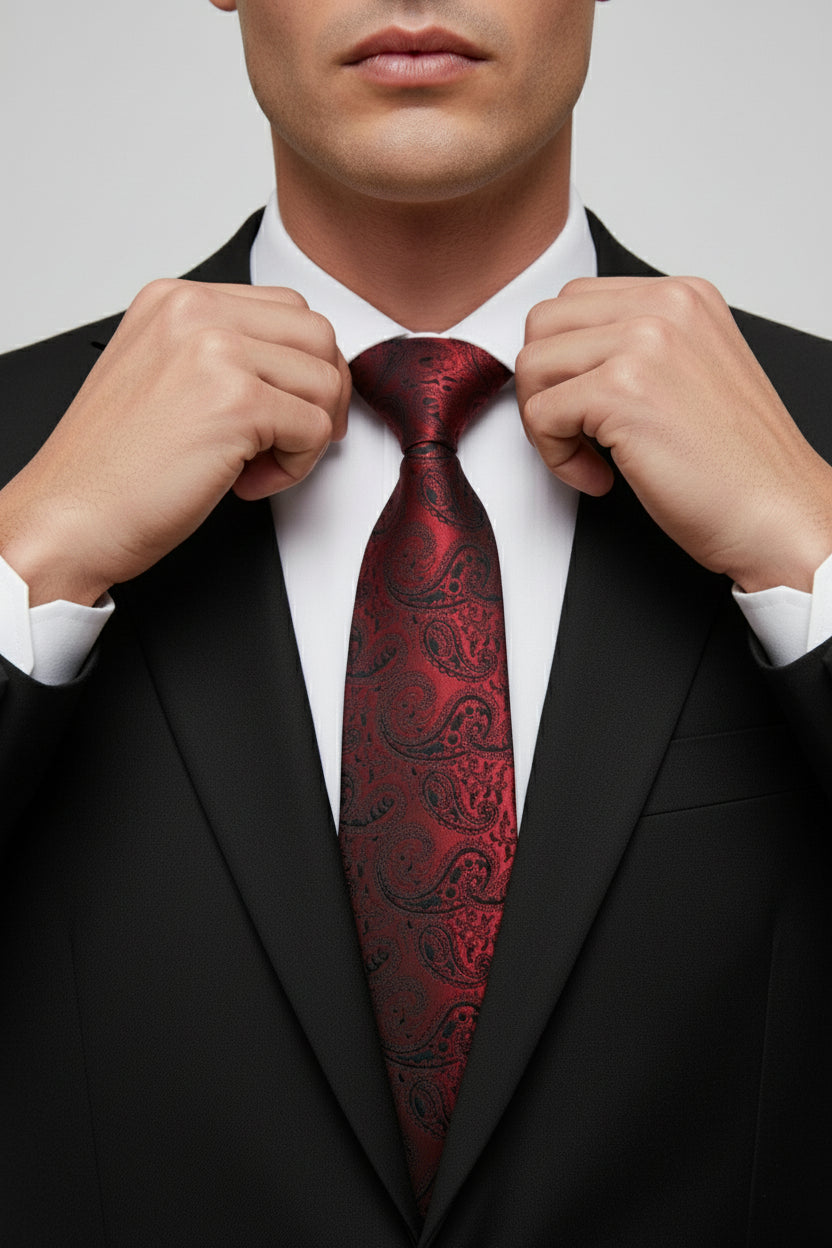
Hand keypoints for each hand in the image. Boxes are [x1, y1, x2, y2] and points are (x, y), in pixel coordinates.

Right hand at [0, 280, 350, 604]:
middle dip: (320, 396)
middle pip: (317, 336)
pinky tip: (246, 482)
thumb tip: (297, 367)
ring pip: (325, 381)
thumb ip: (222, 354)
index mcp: (176, 298)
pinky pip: (315, 428)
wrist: (70, 515)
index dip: (301, 368)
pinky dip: (296, 467)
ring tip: (257, 464)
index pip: (286, 309)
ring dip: (308, 435)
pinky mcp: (236, 401)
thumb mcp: (163, 375)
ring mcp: (216, 350)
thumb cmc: (113, 466)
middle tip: (290, 441)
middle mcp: (195, 311)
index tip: (286, 410)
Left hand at [515, 276, 831, 591]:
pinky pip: (540, 414)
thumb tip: (571, 358)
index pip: (576, 300)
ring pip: (532, 365)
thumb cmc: (738, 466)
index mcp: (684, 297)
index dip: (565, 363)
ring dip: (545, 422)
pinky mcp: (621, 391)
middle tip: (572, 432)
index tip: (586, 408)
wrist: (778, 514)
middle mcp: (665, 308)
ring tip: (587, 456)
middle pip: (544, 323)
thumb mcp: (694, 374)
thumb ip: (640, 350)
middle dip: (544, 385)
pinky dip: (556, 457)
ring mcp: (643, 344)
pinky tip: (598, 477)